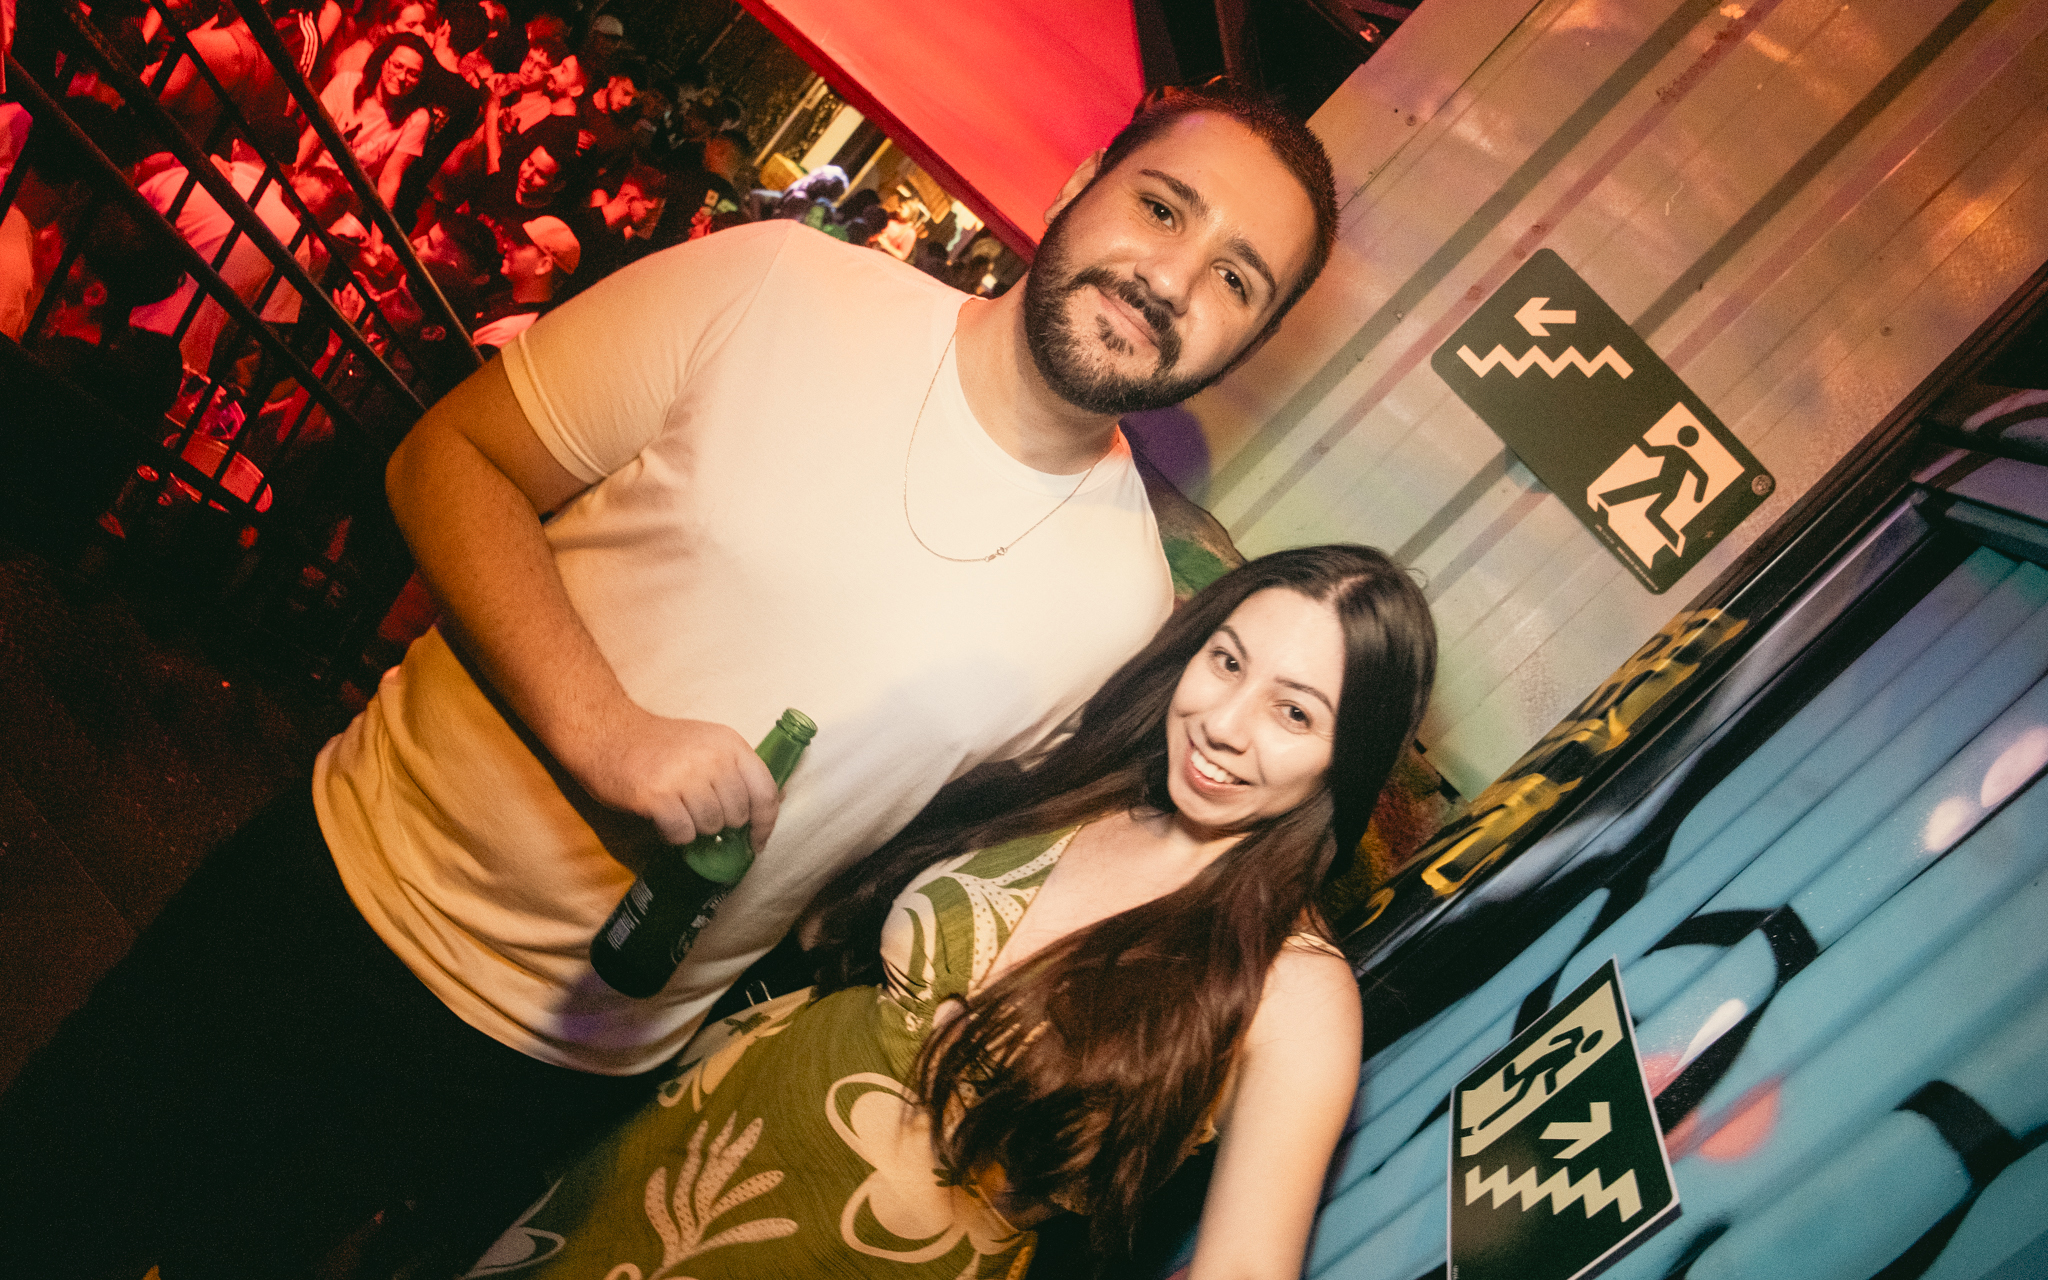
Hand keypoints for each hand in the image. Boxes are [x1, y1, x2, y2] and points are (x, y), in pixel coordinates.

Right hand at [572, 707, 780, 847]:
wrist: (607, 733)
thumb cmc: (659, 745)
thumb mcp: (707, 744)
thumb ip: (737, 770)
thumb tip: (777, 800)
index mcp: (730, 744)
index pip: (765, 792)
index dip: (765, 824)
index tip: (756, 842)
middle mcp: (713, 757)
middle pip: (737, 815)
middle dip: (720, 823)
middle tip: (697, 811)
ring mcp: (685, 776)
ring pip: (711, 826)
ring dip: (695, 828)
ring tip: (678, 810)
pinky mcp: (658, 796)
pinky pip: (683, 834)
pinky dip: (674, 834)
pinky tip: (663, 818)